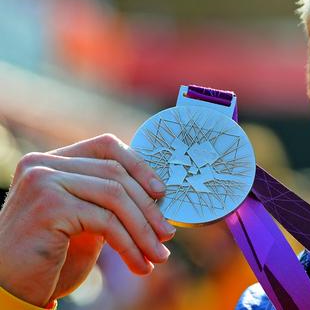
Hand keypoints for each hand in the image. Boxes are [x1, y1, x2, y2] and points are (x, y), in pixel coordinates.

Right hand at [0, 134, 175, 306]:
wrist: (9, 288)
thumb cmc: (48, 257)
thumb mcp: (84, 219)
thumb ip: (107, 199)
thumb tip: (157, 193)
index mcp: (51, 161)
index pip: (106, 146)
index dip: (140, 166)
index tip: (162, 194)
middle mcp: (43, 164)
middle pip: (116, 173)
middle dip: (148, 207)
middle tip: (167, 235)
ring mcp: (44, 181)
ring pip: (116, 196)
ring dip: (144, 230)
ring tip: (158, 255)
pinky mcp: (49, 205)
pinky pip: (106, 221)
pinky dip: (129, 244)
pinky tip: (139, 264)